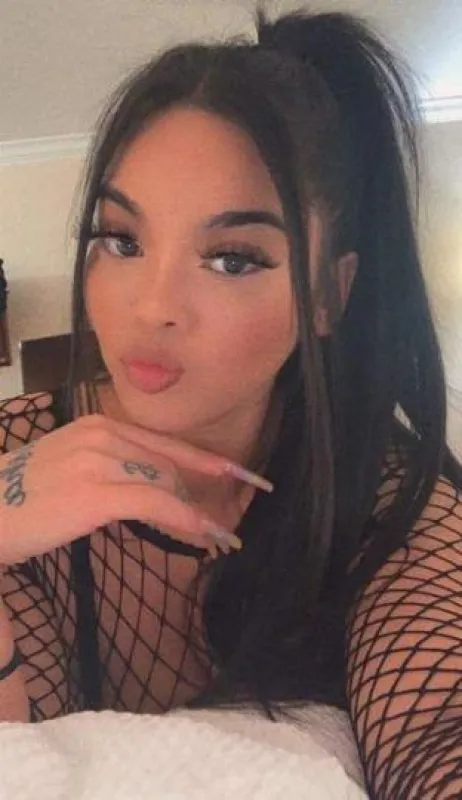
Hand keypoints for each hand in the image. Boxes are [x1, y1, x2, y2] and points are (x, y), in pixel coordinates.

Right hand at [0, 413, 272, 565]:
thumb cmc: (20, 497)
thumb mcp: (69, 467)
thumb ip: (110, 467)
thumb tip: (151, 487)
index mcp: (99, 425)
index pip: (165, 442)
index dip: (205, 460)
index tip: (238, 474)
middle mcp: (103, 434)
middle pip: (170, 464)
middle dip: (199, 495)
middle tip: (219, 524)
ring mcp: (99, 461)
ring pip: (167, 482)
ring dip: (197, 512)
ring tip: (217, 536)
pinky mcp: (95, 492)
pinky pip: (155, 502)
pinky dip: (186, 519)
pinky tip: (205, 535)